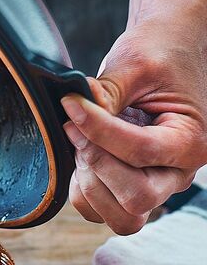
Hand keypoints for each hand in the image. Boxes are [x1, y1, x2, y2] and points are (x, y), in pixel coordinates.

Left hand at [61, 18, 206, 233]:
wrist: (168, 49)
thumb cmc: (160, 53)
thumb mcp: (135, 64)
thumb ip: (106, 94)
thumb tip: (74, 114)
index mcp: (192, 142)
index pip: (139, 152)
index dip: (96, 130)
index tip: (70, 104)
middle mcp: (177, 172)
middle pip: (135, 198)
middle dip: (97, 163)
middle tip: (76, 127)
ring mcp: (155, 184)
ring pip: (119, 215)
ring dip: (88, 181)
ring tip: (80, 140)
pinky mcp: (129, 186)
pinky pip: (100, 209)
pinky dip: (81, 188)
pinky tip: (79, 151)